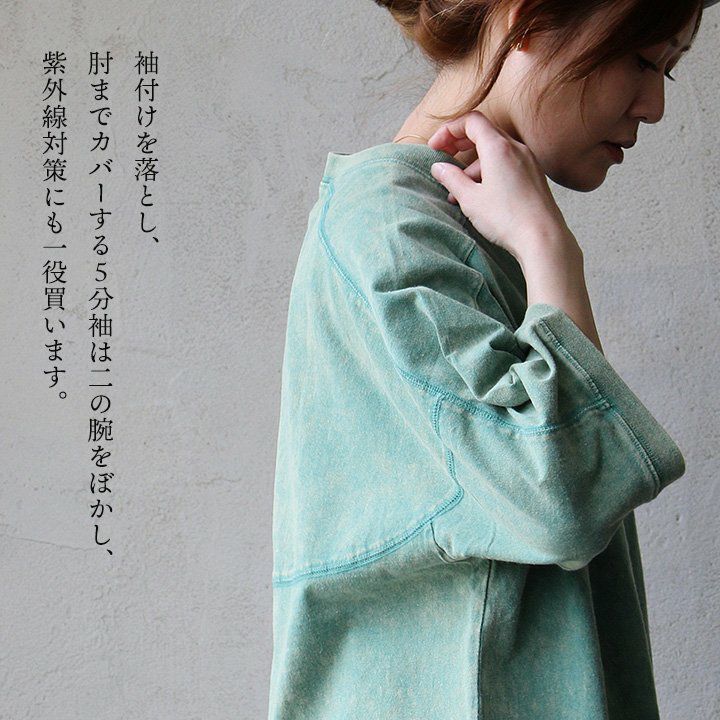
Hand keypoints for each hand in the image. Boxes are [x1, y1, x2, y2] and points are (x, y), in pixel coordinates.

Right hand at [428, 111, 573, 261]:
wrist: (543, 238)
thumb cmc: (507, 218)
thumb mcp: (470, 199)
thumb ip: (451, 179)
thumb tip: (439, 167)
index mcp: (498, 147)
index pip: (471, 121)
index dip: (449, 130)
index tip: (435, 146)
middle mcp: (516, 148)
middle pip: (483, 132)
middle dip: (460, 143)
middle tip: (443, 157)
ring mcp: (528, 161)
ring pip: (494, 151)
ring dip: (473, 164)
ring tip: (458, 190)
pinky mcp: (533, 175)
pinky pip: (507, 164)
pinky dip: (489, 172)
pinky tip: (479, 195)